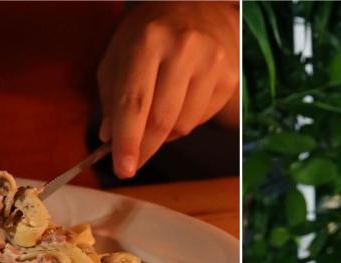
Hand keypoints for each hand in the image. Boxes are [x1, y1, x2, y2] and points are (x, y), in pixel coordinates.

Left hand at [98, 2, 238, 178]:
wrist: (201, 9)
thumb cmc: (151, 34)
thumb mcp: (120, 54)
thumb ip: (112, 97)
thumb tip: (110, 139)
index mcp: (149, 40)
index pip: (135, 101)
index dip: (128, 140)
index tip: (123, 169)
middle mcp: (184, 49)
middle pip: (162, 120)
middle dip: (144, 148)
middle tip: (131, 162)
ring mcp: (212, 63)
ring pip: (183, 125)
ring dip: (163, 134)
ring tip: (155, 117)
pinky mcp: (229, 77)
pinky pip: (201, 120)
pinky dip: (183, 122)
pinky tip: (178, 103)